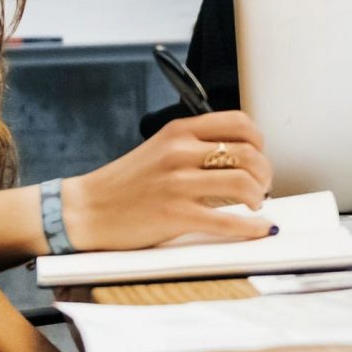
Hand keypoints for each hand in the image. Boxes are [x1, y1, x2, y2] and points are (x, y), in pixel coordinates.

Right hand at [67, 111, 274, 251]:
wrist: (86, 210)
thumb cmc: (124, 183)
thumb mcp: (159, 149)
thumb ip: (194, 146)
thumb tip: (239, 158)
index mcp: (178, 131)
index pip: (238, 123)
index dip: (259, 141)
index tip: (260, 155)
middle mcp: (180, 152)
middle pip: (248, 153)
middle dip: (264, 172)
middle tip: (262, 185)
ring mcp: (178, 184)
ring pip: (243, 183)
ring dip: (259, 196)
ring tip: (254, 204)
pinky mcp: (176, 215)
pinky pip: (227, 221)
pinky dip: (251, 227)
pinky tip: (258, 229)